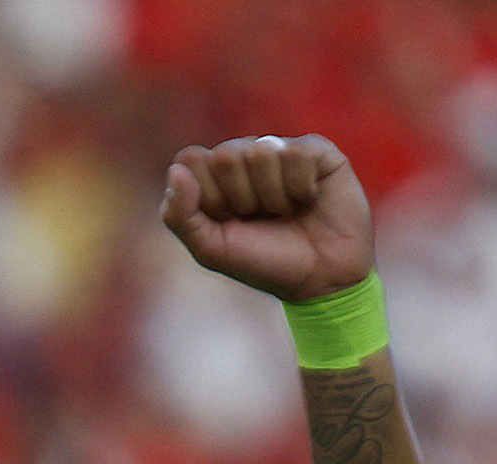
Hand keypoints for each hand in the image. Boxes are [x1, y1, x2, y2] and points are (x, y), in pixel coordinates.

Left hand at [161, 135, 371, 302]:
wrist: (320, 280)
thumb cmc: (263, 263)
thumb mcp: (211, 250)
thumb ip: (179, 215)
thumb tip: (176, 170)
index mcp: (214, 176)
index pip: (190, 159)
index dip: (207, 195)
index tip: (226, 220)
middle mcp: (244, 155)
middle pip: (224, 155)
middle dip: (240, 197)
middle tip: (259, 218)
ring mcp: (279, 150)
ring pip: (260, 151)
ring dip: (272, 195)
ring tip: (285, 212)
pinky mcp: (315, 150)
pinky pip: (296, 153)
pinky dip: (300, 187)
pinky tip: (308, 200)